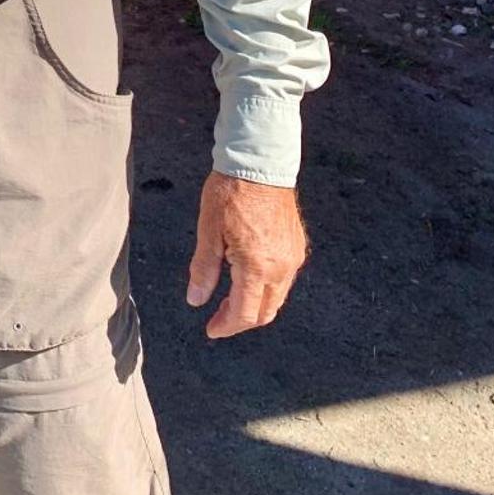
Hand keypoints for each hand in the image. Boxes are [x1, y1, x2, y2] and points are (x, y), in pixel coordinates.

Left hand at [186, 171, 307, 338]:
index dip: (226, 326)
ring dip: (255, 306)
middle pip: (265, 312)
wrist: (259, 164)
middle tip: (218, 319)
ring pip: (277, 298)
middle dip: (241, 321)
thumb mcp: (208, 230)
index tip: (211, 330)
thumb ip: (204, 269)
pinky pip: (284, 280)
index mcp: (257, 267)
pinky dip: (267, 289)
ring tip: (230, 300)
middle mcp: (281, 268)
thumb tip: (196, 300)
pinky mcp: (297, 246)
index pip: (245, 314)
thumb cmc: (230, 193)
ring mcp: (292, 258)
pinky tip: (248, 279)